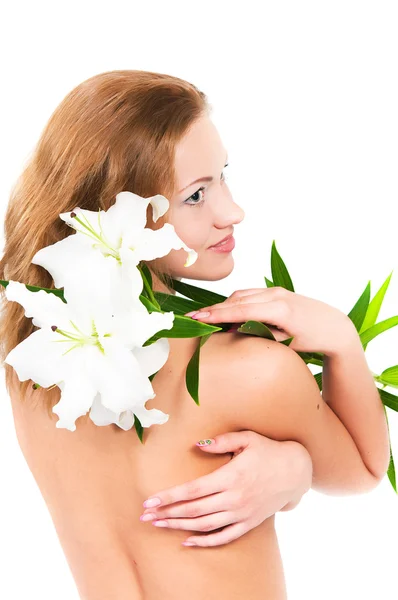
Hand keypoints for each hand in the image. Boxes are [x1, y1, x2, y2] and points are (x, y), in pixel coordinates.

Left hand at [140, 430, 312, 546]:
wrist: (296, 471)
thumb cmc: (268, 450)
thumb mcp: (246, 438)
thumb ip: (221, 441)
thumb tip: (196, 444)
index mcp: (231, 476)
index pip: (193, 490)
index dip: (170, 496)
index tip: (151, 500)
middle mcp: (235, 498)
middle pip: (194, 510)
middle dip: (167, 514)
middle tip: (145, 516)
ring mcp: (242, 513)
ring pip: (205, 525)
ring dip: (179, 527)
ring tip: (159, 526)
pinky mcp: (249, 522)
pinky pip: (224, 537)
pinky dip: (205, 541)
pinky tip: (187, 541)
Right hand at [185, 286, 357, 356]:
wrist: (334, 326)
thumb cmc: (312, 339)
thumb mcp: (287, 344)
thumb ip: (261, 335)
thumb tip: (236, 331)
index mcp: (279, 309)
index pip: (240, 310)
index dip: (217, 315)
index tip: (197, 318)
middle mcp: (276, 295)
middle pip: (236, 299)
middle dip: (213, 309)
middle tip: (192, 318)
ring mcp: (276, 290)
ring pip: (241, 295)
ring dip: (223, 305)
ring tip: (205, 317)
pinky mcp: (276, 291)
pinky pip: (250, 294)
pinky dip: (235, 302)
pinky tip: (226, 312)